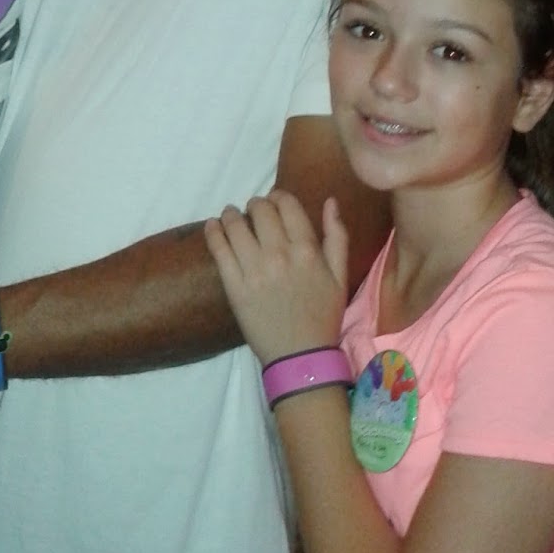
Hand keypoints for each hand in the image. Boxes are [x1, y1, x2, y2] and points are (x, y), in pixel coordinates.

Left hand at [205, 191, 348, 366]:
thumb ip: (337, 236)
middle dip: (256, 205)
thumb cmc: (323, 315)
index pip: (287, 204)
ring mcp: (254, 270)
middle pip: (260, 210)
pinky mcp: (234, 286)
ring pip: (235, 225)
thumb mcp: (341, 276)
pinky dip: (213, 232)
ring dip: (231, 214)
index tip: (273, 201)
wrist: (301, 356)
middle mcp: (279, 254)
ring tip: (230, 216)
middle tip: (253, 211)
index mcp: (307, 250)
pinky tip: (213, 226)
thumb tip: (330, 201)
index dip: (278, 196)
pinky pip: (219, 249)